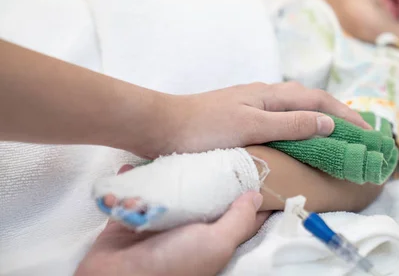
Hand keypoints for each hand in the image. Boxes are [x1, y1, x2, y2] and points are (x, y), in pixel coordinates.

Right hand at [76, 167, 268, 275]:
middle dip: (202, 172)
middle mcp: (186, 229)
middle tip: (206, 145)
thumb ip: (239, 221)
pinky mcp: (129, 219)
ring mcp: (157, 223)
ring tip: (168, 153)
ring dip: (164, 174)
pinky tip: (131, 166)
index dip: (247, 190)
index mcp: (211, 236)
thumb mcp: (216, 243)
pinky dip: (129, 180)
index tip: (254, 163)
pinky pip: (130, 193)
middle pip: (200, 194)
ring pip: (166, 190)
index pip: (236, 212)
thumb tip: (258, 197)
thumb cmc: (173, 265)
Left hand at [137, 82, 369, 157]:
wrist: (163, 125)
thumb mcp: (252, 128)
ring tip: (338, 132)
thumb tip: (328, 122)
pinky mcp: (244, 113)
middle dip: (338, 113)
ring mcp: (254, 102)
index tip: (368, 130)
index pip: (319, 101)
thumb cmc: (205, 128)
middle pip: (312, 99)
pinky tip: (300, 134)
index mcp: (271, 95)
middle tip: (360, 132)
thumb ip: (290, 124)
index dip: (346, 114)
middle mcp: (266, 94)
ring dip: (321, 116)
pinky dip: (302, 122)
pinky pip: (284, 114)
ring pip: (298, 105)